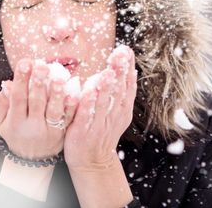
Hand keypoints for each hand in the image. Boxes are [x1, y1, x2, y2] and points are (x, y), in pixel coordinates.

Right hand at [0, 58, 76, 158]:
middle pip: (36, 102)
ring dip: (56, 94)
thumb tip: (7, 84)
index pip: (18, 98)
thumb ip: (2, 104)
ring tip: (58, 78)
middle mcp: (32, 127)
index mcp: (15, 122)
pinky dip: (71, 107)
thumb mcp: (1, 122)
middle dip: (38, 83)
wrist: (31, 160)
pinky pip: (68, 119)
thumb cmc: (15, 134)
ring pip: (53, 111)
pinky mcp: (62, 133)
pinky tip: (74, 94)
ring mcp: (49, 131)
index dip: (21, 80)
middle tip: (42, 66)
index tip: (25, 62)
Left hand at [63, 46, 136, 169]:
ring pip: (105, 102)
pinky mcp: (84, 130)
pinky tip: (88, 90)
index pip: (127, 85)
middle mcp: (113, 115)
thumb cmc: (101, 131)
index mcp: (122, 108)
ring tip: (109, 71)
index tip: (126, 49)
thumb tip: (126, 67)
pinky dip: (88, 102)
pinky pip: (87, 115)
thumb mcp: (114, 110)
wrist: (92, 162)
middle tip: (120, 54)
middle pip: (119, 91)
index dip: (127, 67)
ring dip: (107, 86)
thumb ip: (119, 91)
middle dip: (120, 72)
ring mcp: (100, 123)